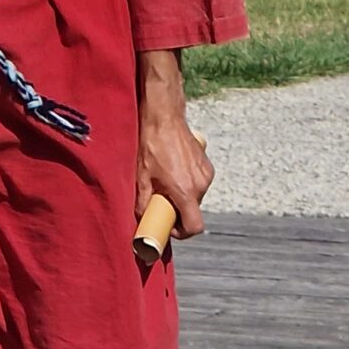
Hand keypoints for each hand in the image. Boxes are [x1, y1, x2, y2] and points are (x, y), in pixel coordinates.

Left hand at [135, 111, 212, 239]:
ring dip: (183, 196)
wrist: (164, 117)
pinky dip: (188, 184)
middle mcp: (200, 184)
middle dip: (179, 212)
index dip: (182, 232)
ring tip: (166, 184)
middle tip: (162, 202)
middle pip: (193, 211)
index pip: (194, 226)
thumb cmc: (152, 144)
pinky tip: (174, 172)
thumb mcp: (142, 177)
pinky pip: (199, 183)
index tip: (169, 226)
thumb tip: (142, 218)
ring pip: (196, 197)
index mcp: (186, 191)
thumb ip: (143, 202)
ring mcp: (206, 173)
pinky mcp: (206, 163)